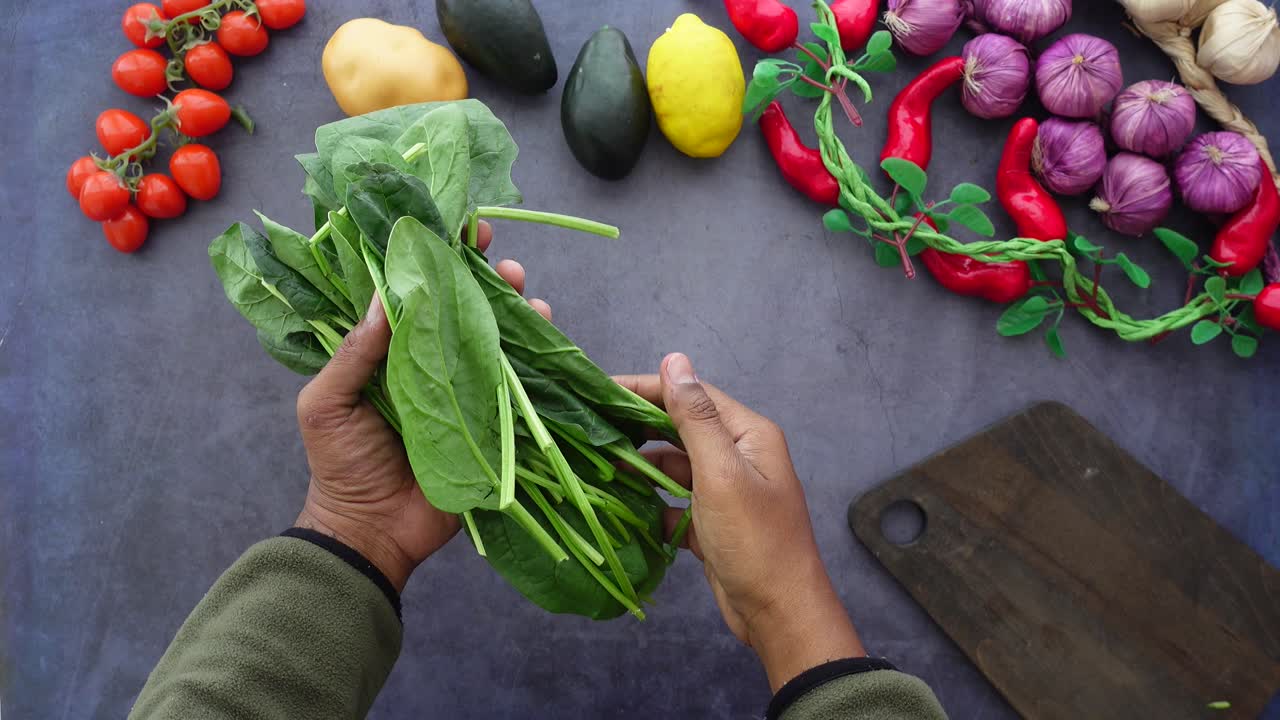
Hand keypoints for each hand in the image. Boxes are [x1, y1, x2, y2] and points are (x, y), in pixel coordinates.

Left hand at [294, 222, 551, 591]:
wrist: (371, 531)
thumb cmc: (339, 465)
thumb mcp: (326, 403)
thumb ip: (354, 353)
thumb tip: (385, 296)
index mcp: (388, 353)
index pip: (414, 294)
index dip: (433, 260)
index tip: (452, 228)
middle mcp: (431, 363)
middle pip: (463, 308)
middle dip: (485, 276)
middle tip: (499, 256)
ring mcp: (465, 390)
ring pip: (496, 336)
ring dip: (515, 307)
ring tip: (526, 290)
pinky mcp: (492, 420)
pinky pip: (518, 381)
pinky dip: (534, 354)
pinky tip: (543, 328)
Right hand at [616, 353, 864, 690]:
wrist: (779, 613)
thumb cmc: (755, 541)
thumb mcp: (721, 473)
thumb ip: (695, 418)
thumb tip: (675, 359)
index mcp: (747, 435)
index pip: (692, 395)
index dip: (647, 387)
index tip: (601, 388)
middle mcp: (739, 455)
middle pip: (681, 428)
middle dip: (639, 426)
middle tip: (590, 424)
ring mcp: (726, 490)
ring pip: (675, 466)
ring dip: (642, 466)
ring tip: (599, 465)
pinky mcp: (713, 522)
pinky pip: (675, 501)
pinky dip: (653, 502)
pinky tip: (624, 505)